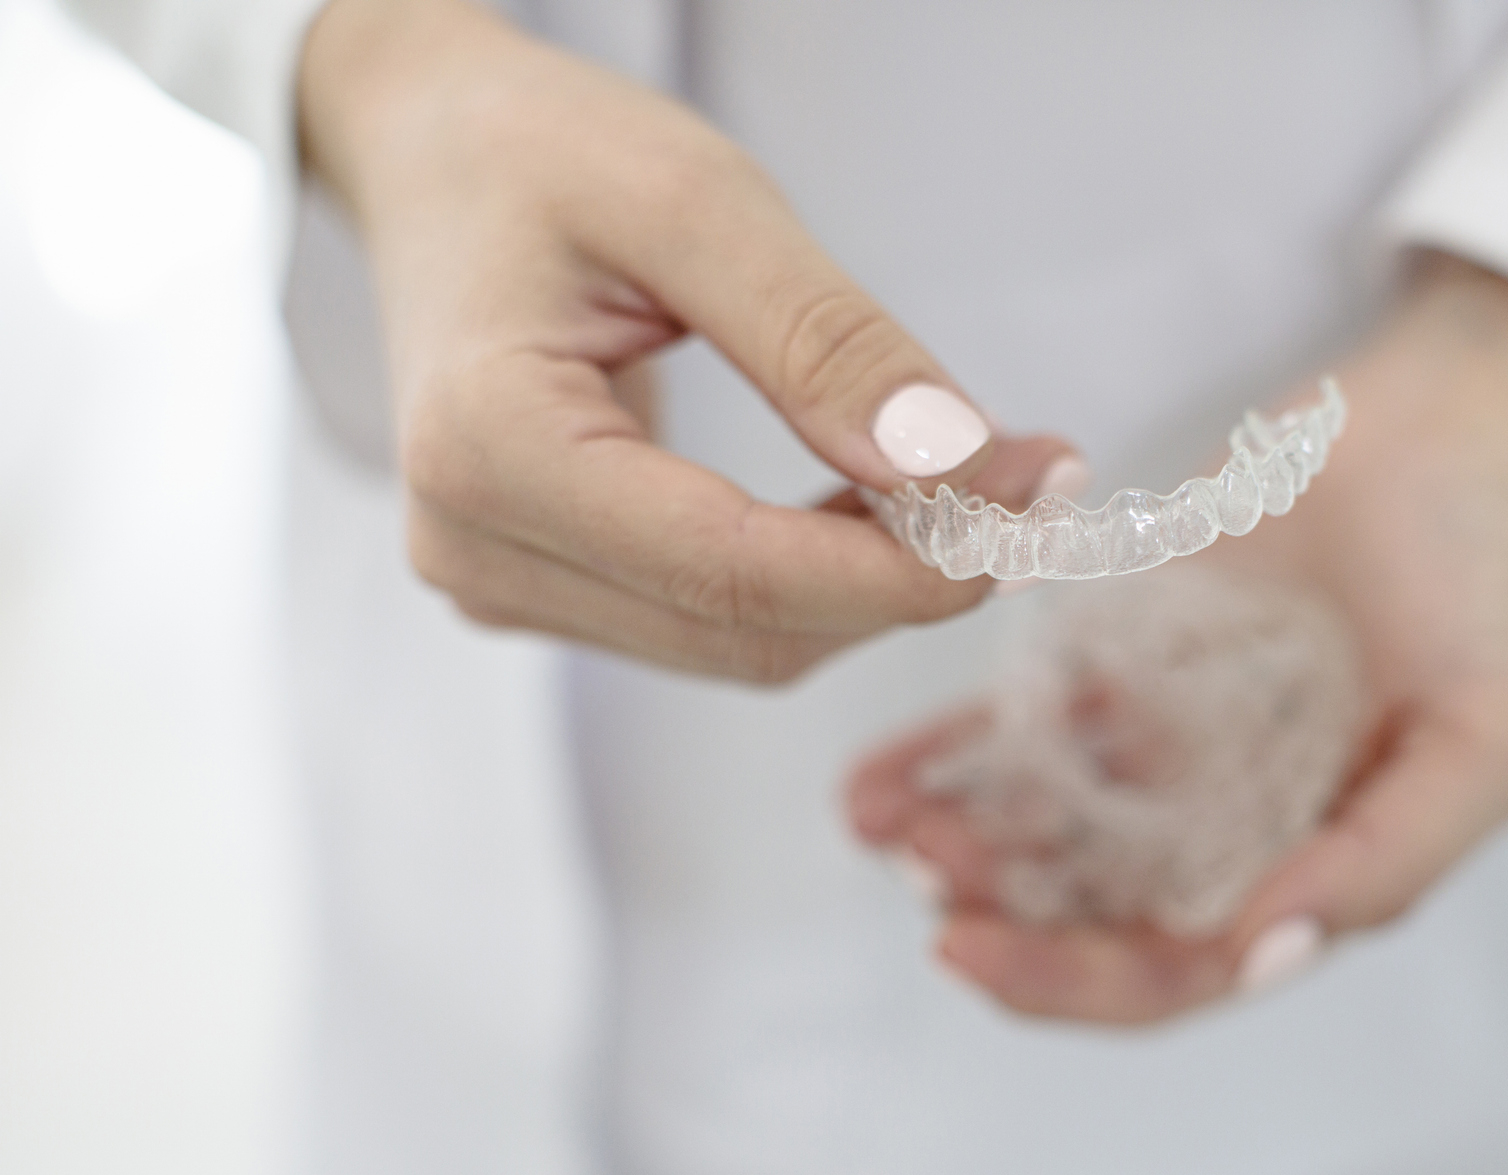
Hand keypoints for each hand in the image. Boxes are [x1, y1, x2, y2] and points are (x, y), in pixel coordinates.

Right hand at [298, 0, 1065, 680]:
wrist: (435, 158)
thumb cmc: (540, 157)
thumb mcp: (695, 200)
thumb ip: (824, 340)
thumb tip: (952, 465)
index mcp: (488, 449)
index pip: (735, 574)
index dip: (903, 568)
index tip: (1031, 501)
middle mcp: (477, 546)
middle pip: (748, 630)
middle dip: (907, 576)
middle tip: (1029, 479)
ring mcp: (502, 579)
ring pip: (742, 644)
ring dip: (870, 581)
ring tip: (964, 477)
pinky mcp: (545, 584)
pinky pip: (713, 620)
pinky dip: (817, 576)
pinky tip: (875, 498)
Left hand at [847, 255, 1507, 1023]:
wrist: (1447, 436)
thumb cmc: (1484, 591)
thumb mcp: (1488, 743)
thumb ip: (1387, 862)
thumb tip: (1259, 958)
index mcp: (1313, 876)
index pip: (1177, 971)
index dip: (1071, 982)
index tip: (963, 950)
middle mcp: (1232, 832)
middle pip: (1092, 914)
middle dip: (998, 912)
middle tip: (914, 876)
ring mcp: (1173, 751)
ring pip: (1047, 828)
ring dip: (961, 838)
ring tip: (877, 819)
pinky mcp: (1126, 667)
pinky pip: (1029, 726)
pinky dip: (957, 754)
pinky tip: (879, 770)